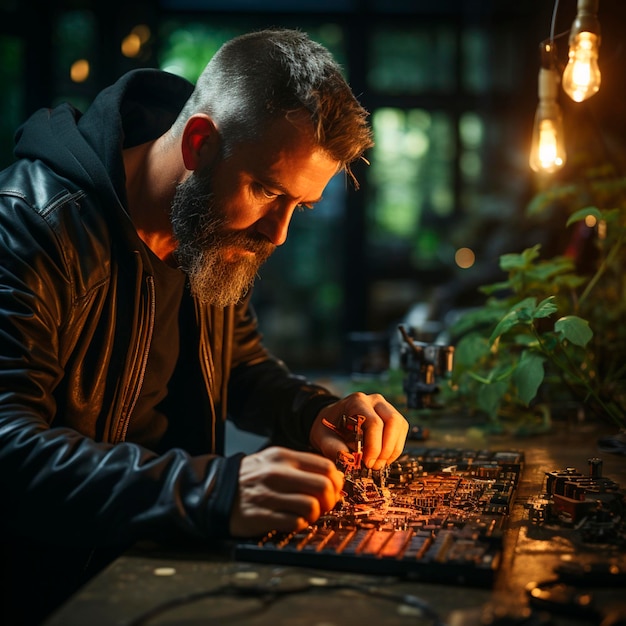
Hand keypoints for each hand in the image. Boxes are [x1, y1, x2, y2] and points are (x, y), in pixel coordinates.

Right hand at [229, 446, 343, 536]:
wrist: (216, 490)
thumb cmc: (251, 477)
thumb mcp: (274, 461)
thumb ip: (301, 466)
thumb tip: (333, 477)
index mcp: (283, 457)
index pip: (325, 466)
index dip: (336, 480)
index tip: (334, 488)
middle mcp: (276, 474)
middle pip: (323, 486)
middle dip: (330, 499)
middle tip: (324, 504)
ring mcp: (268, 495)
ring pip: (311, 506)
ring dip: (315, 514)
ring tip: (308, 514)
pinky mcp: (261, 516)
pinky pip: (294, 523)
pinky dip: (300, 524)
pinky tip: (294, 520)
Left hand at [310, 392, 408, 470]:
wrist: (331, 419)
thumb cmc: (328, 427)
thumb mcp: (322, 436)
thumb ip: (333, 447)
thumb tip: (350, 460)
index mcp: (356, 401)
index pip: (374, 422)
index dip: (374, 446)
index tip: (367, 463)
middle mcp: (374, 400)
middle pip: (393, 421)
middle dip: (386, 448)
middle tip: (374, 466)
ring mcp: (385, 407)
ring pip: (400, 426)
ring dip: (392, 449)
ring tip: (377, 464)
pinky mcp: (392, 417)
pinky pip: (401, 432)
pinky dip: (394, 449)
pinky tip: (382, 459)